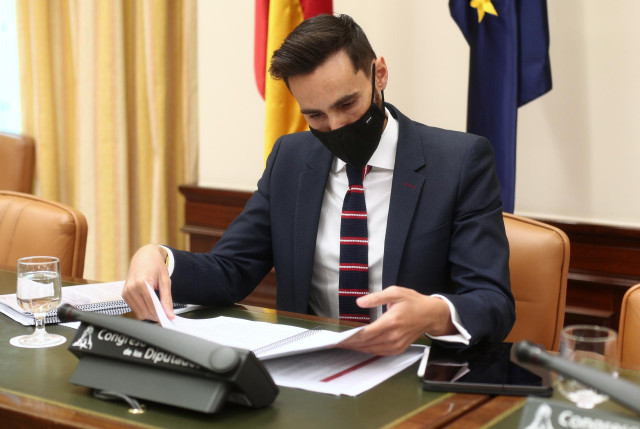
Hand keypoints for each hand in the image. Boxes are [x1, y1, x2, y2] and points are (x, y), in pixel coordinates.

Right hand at [122, 244, 173, 320]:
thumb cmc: (155, 266)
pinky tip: (151, 304)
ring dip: (149, 314)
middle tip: (166, 315)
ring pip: (139, 312)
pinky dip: (143, 310)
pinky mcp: (124, 295)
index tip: (168, 318)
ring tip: (159, 309)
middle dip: (156, 316)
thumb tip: (169, 313)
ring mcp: (126, 292)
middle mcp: (131, 288)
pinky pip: (135, 308)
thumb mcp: (165, 280)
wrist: (144, 257)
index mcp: (141, 283)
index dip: (161, 314)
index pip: (151, 305)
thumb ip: (167, 298)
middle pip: (144, 311)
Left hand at [337, 286, 454, 354]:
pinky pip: (380, 352)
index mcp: (392, 321)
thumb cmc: (412, 302)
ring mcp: (397, 344)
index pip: (367, 333)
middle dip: (351, 343)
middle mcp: (394, 335)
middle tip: (337, 343)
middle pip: (367, 343)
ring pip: (372, 349)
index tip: (340, 338)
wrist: (430, 314)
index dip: (352, 337)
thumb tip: (359, 302)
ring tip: (345, 345)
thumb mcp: (395, 292)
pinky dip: (369, 350)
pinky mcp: (399, 349)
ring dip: (358, 348)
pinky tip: (360, 347)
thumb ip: (376, 297)